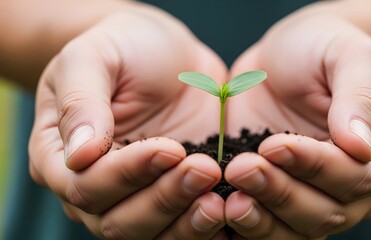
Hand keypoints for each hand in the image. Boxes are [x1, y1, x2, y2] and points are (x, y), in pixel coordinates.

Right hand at [29, 10, 228, 238]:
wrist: (164, 51)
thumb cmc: (122, 47)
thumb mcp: (91, 57)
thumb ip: (81, 103)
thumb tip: (79, 156)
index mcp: (60, 156)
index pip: (85, 186)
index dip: (127, 174)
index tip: (169, 149)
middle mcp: (94, 186)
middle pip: (117, 221)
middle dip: (163, 200)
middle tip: (204, 170)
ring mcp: (134, 195)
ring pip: (152, 233)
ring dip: (187, 222)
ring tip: (219, 199)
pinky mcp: (172, 193)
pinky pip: (182, 226)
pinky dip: (204, 225)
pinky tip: (229, 209)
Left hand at [224, 12, 370, 238]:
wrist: (288, 55)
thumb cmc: (324, 47)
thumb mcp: (349, 54)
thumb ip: (359, 97)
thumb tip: (361, 148)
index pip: (360, 176)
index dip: (317, 166)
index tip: (274, 144)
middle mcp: (360, 182)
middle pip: (329, 211)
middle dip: (282, 194)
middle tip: (241, 169)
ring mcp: (320, 193)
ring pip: (299, 229)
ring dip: (263, 219)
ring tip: (230, 199)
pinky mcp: (283, 194)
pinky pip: (272, 226)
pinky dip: (249, 226)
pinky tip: (224, 211)